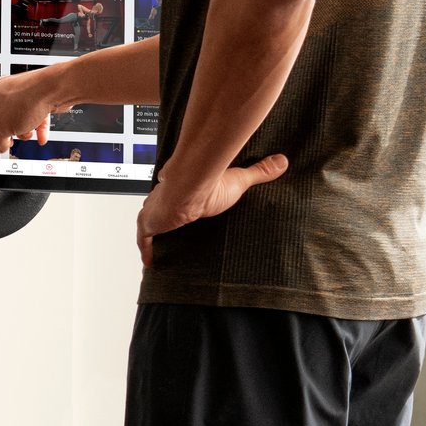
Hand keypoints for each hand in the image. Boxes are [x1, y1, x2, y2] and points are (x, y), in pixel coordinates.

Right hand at [0, 66, 51, 151]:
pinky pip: (33, 116)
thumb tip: (1, 145)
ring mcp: (21, 93)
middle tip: (7, 137)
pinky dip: (37, 127)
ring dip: (22, 130)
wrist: (55, 89)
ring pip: (16, 117)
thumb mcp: (4, 128)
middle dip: (3, 128)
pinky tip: (41, 137)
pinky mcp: (37, 98)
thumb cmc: (27, 99)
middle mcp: (3, 90)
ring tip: (28, 133)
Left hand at [136, 154, 290, 263]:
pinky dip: (146, 250)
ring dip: (155, 233)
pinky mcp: (149, 223)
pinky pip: (144, 240)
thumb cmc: (211, 181)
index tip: (183, 213)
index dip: (178, 205)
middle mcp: (165, 197)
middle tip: (173, 232)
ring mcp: (155, 211)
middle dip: (164, 219)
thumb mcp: (240, 179)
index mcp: (183, 186)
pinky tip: (150, 263)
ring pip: (151, 223)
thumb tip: (282, 162)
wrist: (191, 184)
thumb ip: (259, 172)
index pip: (177, 197)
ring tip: (162, 248)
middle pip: (161, 210)